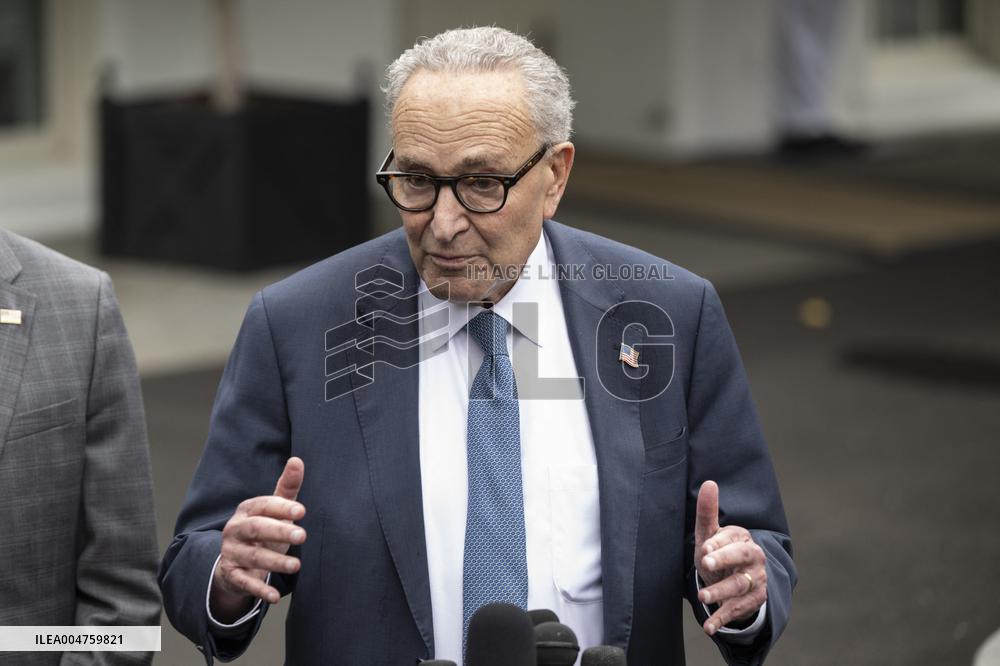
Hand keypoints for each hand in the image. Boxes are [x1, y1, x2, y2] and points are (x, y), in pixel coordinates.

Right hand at [210, 457, 306, 620]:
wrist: (235, 561)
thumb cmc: (263, 530)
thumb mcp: (275, 510)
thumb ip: (287, 488)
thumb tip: (297, 460)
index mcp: (247, 510)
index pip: (263, 505)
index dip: (281, 507)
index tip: (302, 511)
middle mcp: (235, 529)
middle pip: (256, 528)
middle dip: (279, 531)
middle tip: (302, 535)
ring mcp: (231, 552)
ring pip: (252, 557)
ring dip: (274, 562)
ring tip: (296, 565)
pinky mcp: (231, 574)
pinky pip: (244, 582)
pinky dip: (259, 590)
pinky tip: (274, 596)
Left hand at [694, 480, 767, 635]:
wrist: (734, 579)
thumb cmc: (718, 552)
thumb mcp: (710, 535)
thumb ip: (707, 512)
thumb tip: (709, 482)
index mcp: (743, 538)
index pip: (733, 538)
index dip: (718, 544)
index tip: (704, 548)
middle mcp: (754, 557)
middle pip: (742, 558)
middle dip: (724, 560)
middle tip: (705, 563)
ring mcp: (756, 580)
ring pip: (739, 586)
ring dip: (720, 593)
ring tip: (703, 598)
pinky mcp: (755, 600)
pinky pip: (738, 610)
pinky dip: (723, 618)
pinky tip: (709, 626)